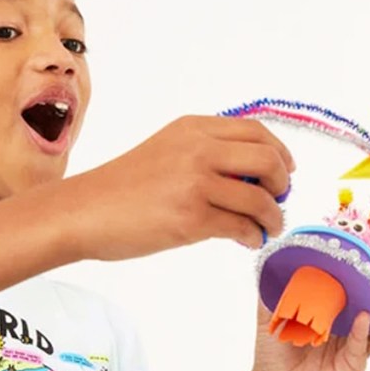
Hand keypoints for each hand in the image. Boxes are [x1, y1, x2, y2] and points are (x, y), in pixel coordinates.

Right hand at [63, 116, 292, 260]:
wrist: (84, 212)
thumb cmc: (120, 189)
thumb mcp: (165, 152)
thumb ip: (204, 154)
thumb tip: (250, 177)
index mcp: (193, 129)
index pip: (256, 131)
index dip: (280, 153)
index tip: (285, 172)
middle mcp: (198, 149)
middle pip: (268, 159)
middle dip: (282, 184)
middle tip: (278, 201)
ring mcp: (195, 183)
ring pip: (260, 197)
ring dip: (273, 216)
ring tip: (268, 228)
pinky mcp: (191, 218)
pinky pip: (241, 226)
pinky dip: (253, 235)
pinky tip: (248, 241)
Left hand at [248, 279, 369, 370]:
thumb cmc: (274, 351)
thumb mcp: (271, 317)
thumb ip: (274, 293)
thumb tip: (273, 263)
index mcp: (337, 313)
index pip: (362, 292)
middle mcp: (352, 329)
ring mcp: (354, 350)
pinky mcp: (350, 369)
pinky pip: (359, 349)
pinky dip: (362, 333)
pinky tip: (364, 319)